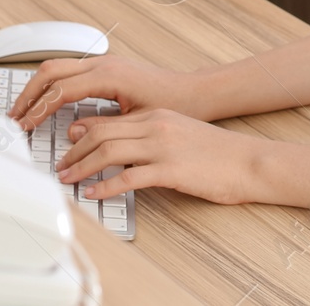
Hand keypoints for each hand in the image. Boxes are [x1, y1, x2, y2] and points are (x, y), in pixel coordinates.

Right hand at [7, 55, 208, 128]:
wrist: (195, 92)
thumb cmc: (175, 105)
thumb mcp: (137, 122)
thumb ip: (103, 127)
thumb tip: (73, 135)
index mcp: (109, 75)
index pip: (61, 90)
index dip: (38, 109)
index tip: (23, 126)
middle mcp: (104, 63)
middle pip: (51, 71)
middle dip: (28, 94)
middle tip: (13, 118)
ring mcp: (104, 63)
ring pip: (57, 67)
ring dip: (36, 88)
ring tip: (22, 111)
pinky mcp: (105, 68)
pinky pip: (69, 71)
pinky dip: (51, 85)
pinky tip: (45, 104)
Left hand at [55, 108, 262, 205]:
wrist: (248, 161)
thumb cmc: (217, 152)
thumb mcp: (179, 134)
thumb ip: (150, 135)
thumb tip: (120, 146)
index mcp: (157, 115)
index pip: (108, 119)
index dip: (82, 133)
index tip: (67, 146)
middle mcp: (157, 125)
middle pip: (102, 133)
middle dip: (74, 151)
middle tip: (61, 167)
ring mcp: (163, 147)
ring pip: (109, 151)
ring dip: (82, 167)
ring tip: (69, 180)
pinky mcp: (171, 169)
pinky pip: (129, 177)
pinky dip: (106, 186)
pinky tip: (94, 194)